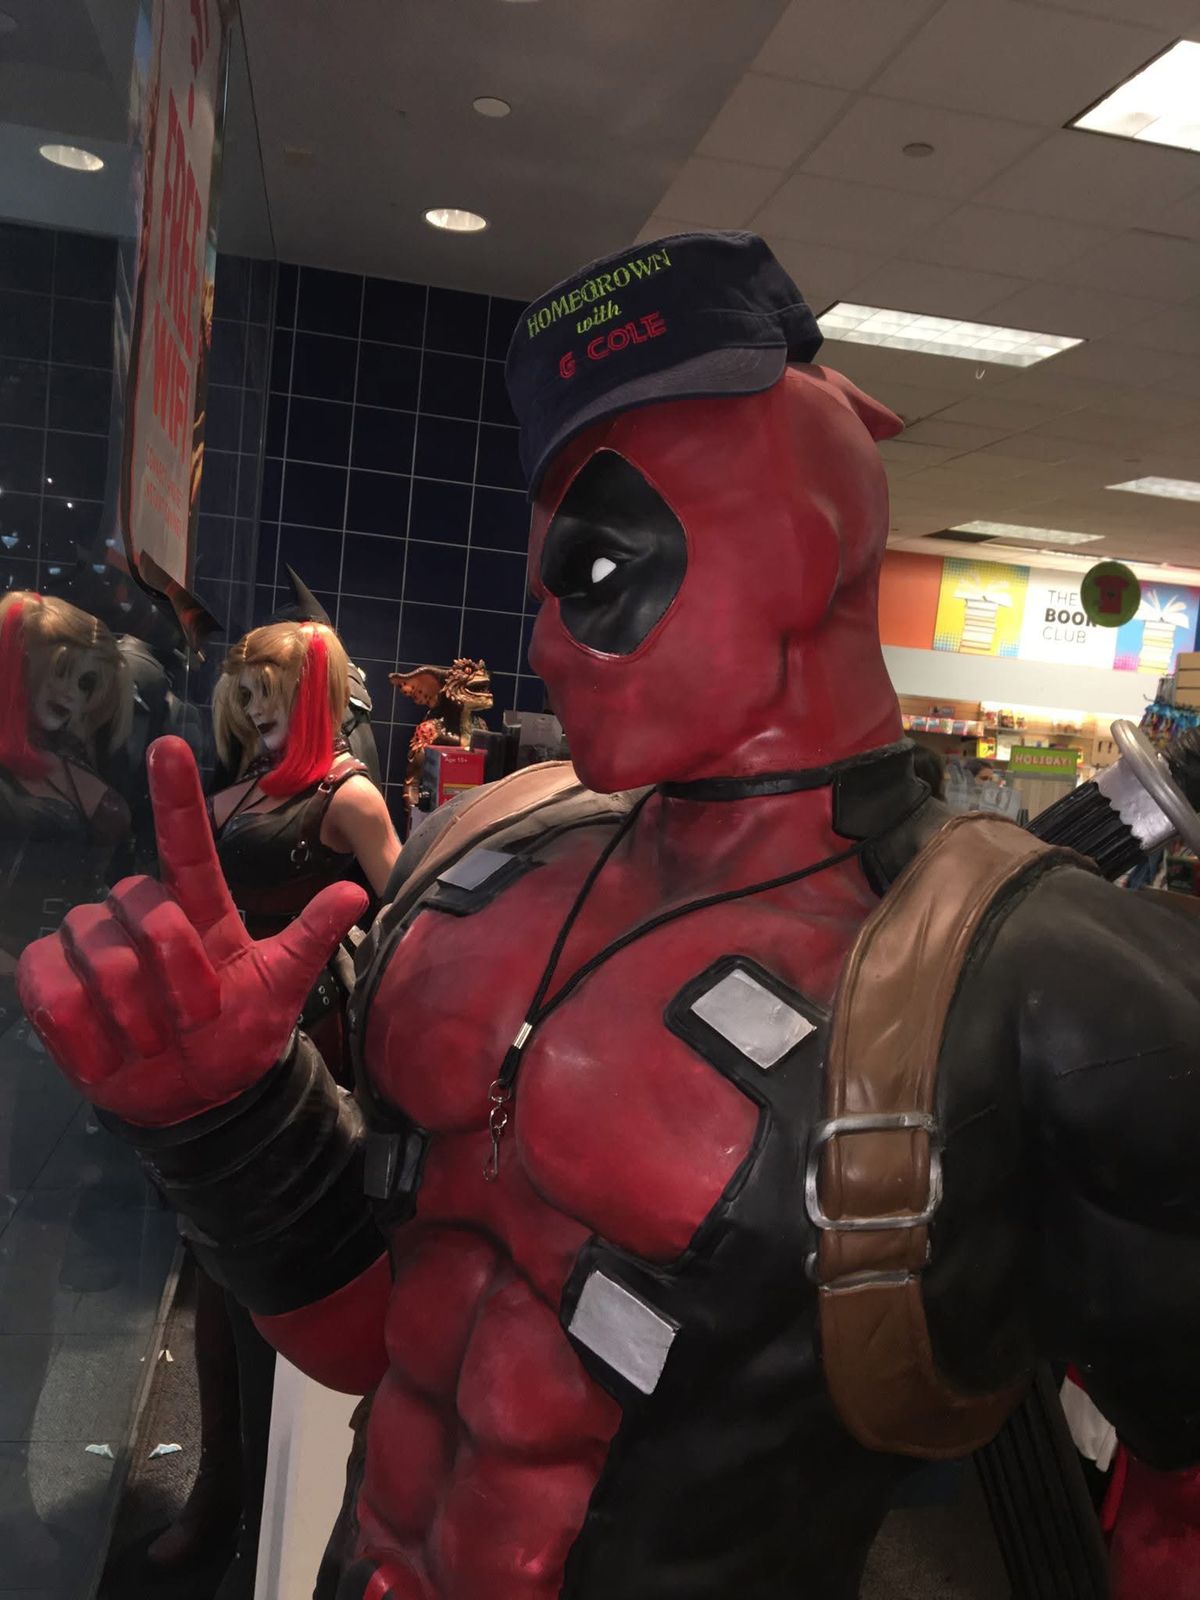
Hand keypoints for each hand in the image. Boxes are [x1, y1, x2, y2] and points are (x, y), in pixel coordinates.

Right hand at [16, 737, 367, 1125]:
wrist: (196, 1098)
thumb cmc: (238, 1034)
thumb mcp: (281, 990)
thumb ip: (310, 939)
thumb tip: (355, 892)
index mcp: (201, 910)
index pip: (185, 844)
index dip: (176, 796)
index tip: (169, 747)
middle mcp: (145, 917)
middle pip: (142, 903)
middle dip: (172, 968)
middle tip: (196, 1020)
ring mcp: (94, 947)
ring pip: (96, 948)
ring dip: (132, 1011)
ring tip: (154, 1042)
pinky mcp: (52, 983)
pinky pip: (49, 986)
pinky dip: (80, 1028)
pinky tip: (107, 1053)